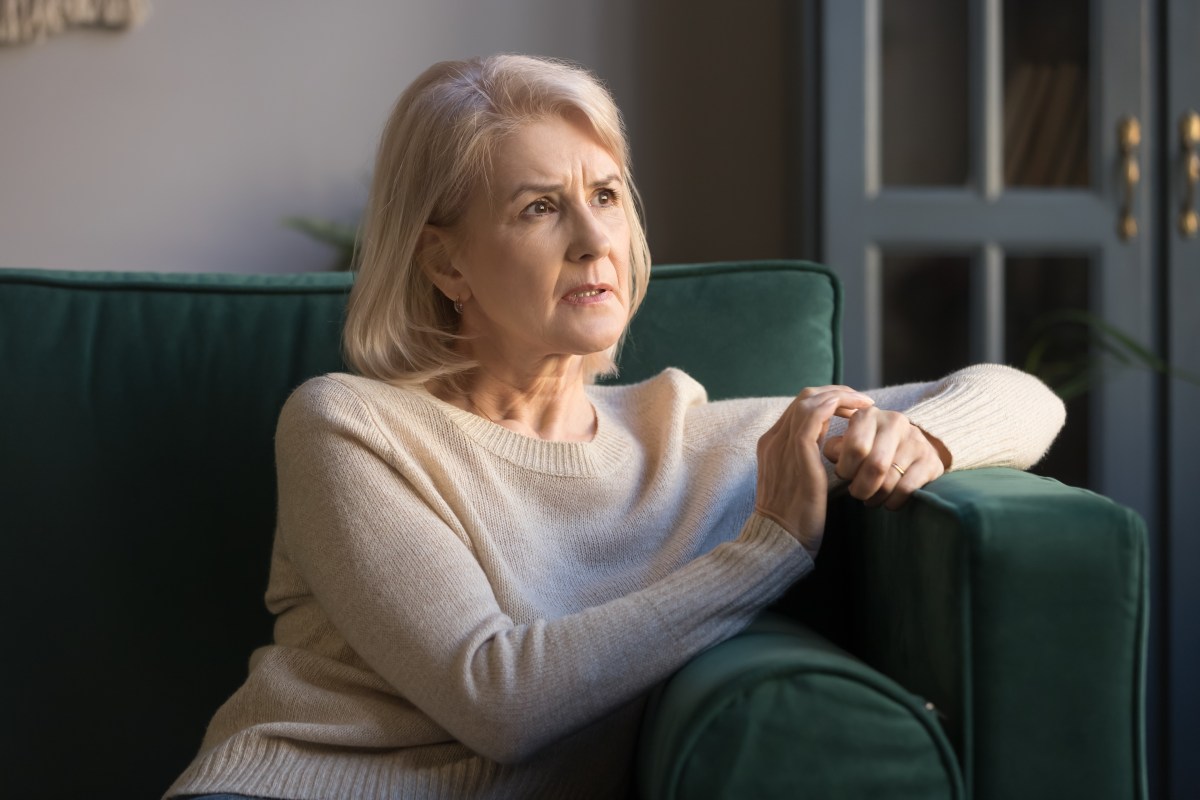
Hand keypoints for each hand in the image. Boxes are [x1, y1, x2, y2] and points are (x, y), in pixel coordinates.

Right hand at [755, 386, 874, 556]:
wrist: (779, 539)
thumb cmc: (794, 519)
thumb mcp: (797, 485)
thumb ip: (806, 464)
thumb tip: (833, 453)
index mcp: (771, 445)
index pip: (800, 409)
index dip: (828, 402)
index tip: (851, 409)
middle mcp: (774, 439)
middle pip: (804, 398)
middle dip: (836, 394)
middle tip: (861, 401)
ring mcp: (783, 443)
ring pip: (810, 400)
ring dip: (840, 396)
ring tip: (864, 403)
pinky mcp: (798, 451)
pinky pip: (815, 415)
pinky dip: (836, 405)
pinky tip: (856, 411)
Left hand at [822, 406, 948, 510]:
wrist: (909, 448)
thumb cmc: (869, 448)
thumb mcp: (848, 443)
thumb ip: (835, 448)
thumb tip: (834, 454)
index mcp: (869, 414)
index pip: (856, 447)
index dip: (846, 469)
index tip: (844, 475)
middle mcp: (895, 422)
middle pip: (875, 465)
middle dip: (861, 487)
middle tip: (856, 493)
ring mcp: (916, 441)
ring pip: (890, 480)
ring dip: (876, 497)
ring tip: (870, 498)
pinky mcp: (931, 460)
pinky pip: (907, 489)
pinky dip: (893, 501)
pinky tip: (888, 501)